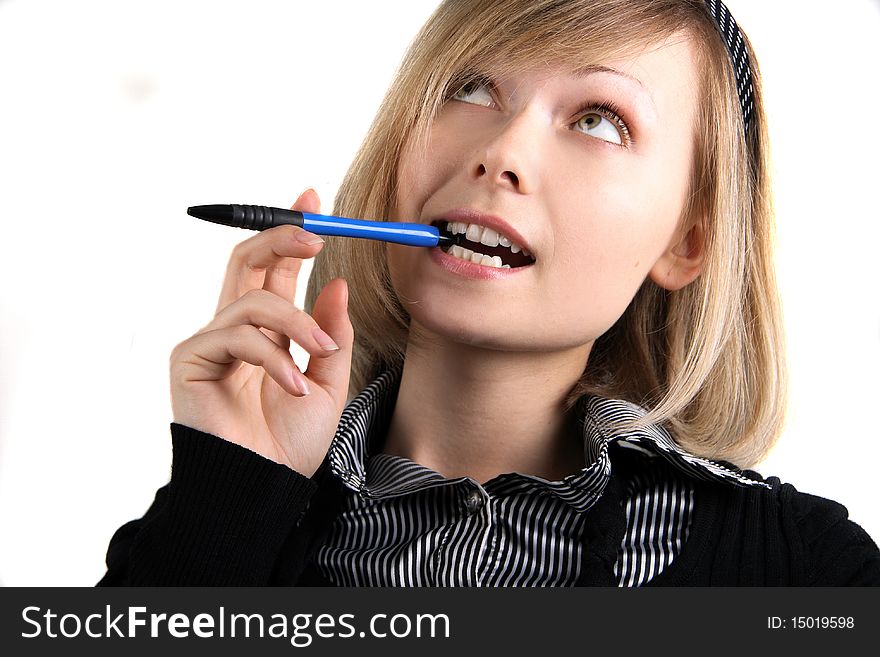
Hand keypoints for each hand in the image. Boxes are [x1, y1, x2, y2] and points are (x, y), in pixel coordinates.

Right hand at [169, 188, 352, 476]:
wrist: (267, 487)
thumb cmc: (291, 441)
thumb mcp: (328, 379)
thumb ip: (330, 332)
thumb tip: (334, 284)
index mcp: (266, 329)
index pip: (272, 268)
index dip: (290, 232)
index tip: (312, 200)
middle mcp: (234, 328)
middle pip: (246, 260)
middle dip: (281, 238)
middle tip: (314, 232)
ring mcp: (210, 342)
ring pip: (252, 301)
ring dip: (296, 322)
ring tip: (319, 355)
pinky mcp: (192, 360)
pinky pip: (238, 338)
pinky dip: (274, 358)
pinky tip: (293, 385)